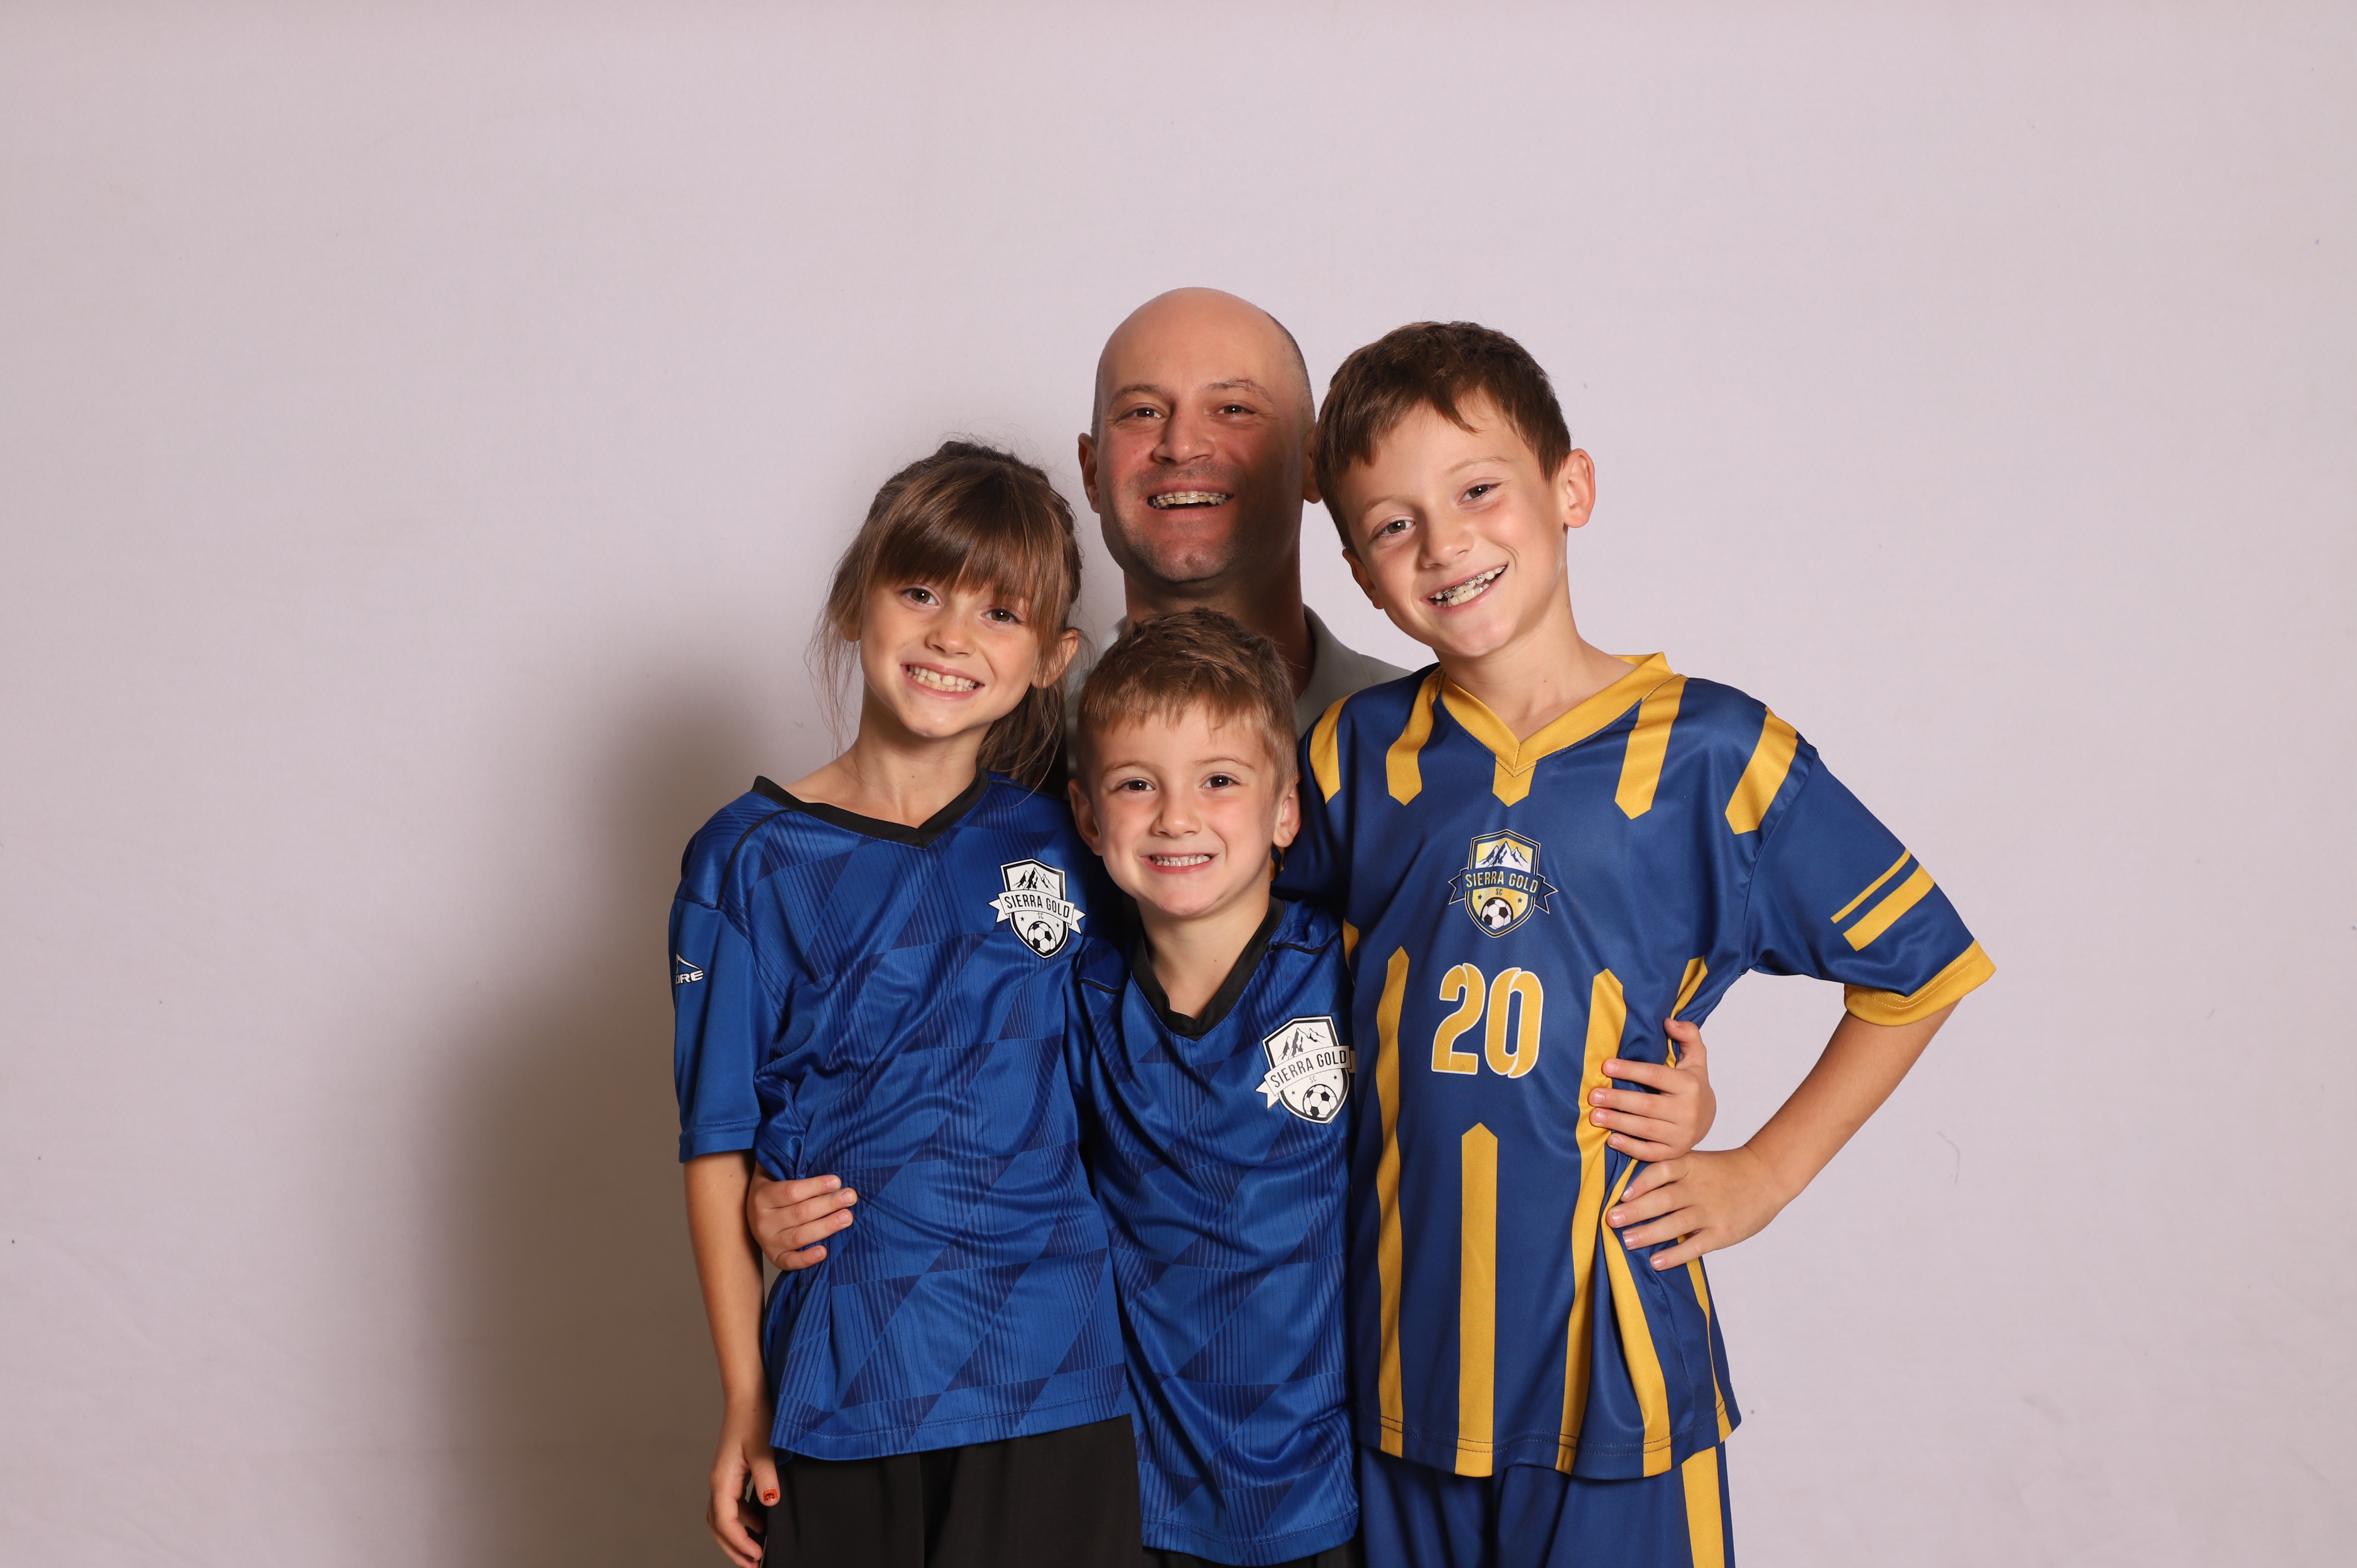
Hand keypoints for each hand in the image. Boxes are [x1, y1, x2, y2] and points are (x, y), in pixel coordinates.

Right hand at [707, 1395, 779, 1567]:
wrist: (750, 1394)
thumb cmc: (755, 1417)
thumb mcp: (763, 1448)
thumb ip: (766, 1476)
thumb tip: (769, 1502)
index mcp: (722, 1479)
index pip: (725, 1521)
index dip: (739, 1542)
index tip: (756, 1556)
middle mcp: (718, 1481)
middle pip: (718, 1525)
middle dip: (733, 1548)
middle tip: (752, 1565)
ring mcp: (724, 1477)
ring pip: (723, 1516)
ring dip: (736, 1536)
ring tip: (755, 1551)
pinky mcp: (733, 1472)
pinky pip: (732, 1504)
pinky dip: (742, 1519)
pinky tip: (760, 1523)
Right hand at [746, 1170, 855, 1271]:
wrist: (751, 1214)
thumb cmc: (773, 1188)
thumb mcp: (772, 1171)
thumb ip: (787, 1160)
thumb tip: (806, 1141)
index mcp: (762, 1196)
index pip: (791, 1192)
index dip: (815, 1186)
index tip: (837, 1181)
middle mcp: (762, 1221)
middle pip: (800, 1213)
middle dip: (828, 1204)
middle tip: (850, 1197)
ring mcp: (768, 1241)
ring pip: (799, 1236)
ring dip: (825, 1227)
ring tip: (847, 1218)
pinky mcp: (775, 1258)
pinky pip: (790, 1262)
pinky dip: (807, 1259)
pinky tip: (824, 1252)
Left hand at [1591, 1020, 1715, 1162]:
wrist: (1708, 1119)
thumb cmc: (1692, 1084)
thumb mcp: (1695, 1058)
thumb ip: (1687, 1034)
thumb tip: (1668, 1021)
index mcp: (1690, 1085)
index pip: (1656, 1076)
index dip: (1630, 1070)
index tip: (1605, 1065)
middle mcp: (1688, 1111)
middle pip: (1648, 1105)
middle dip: (1618, 1100)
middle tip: (1593, 1096)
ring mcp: (1682, 1135)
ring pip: (1646, 1129)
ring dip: (1618, 1123)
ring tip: (1594, 1116)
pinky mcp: (1674, 1152)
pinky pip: (1650, 1152)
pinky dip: (1630, 1148)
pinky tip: (1611, 1139)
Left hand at [1608, 1145, 1789, 1270]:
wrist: (1766, 1176)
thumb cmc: (1723, 1171)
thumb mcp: (1697, 1161)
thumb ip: (1670, 1171)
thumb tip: (1630, 1188)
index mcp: (1690, 1166)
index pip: (1661, 1170)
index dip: (1640, 1182)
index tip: (1621, 1194)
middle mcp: (1698, 1187)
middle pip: (1663, 1198)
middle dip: (1636, 1210)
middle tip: (1611, 1219)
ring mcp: (1711, 1211)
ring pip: (1676, 1223)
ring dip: (1649, 1233)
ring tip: (1627, 1241)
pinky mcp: (1722, 1232)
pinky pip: (1695, 1245)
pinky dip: (1675, 1254)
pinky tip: (1656, 1262)